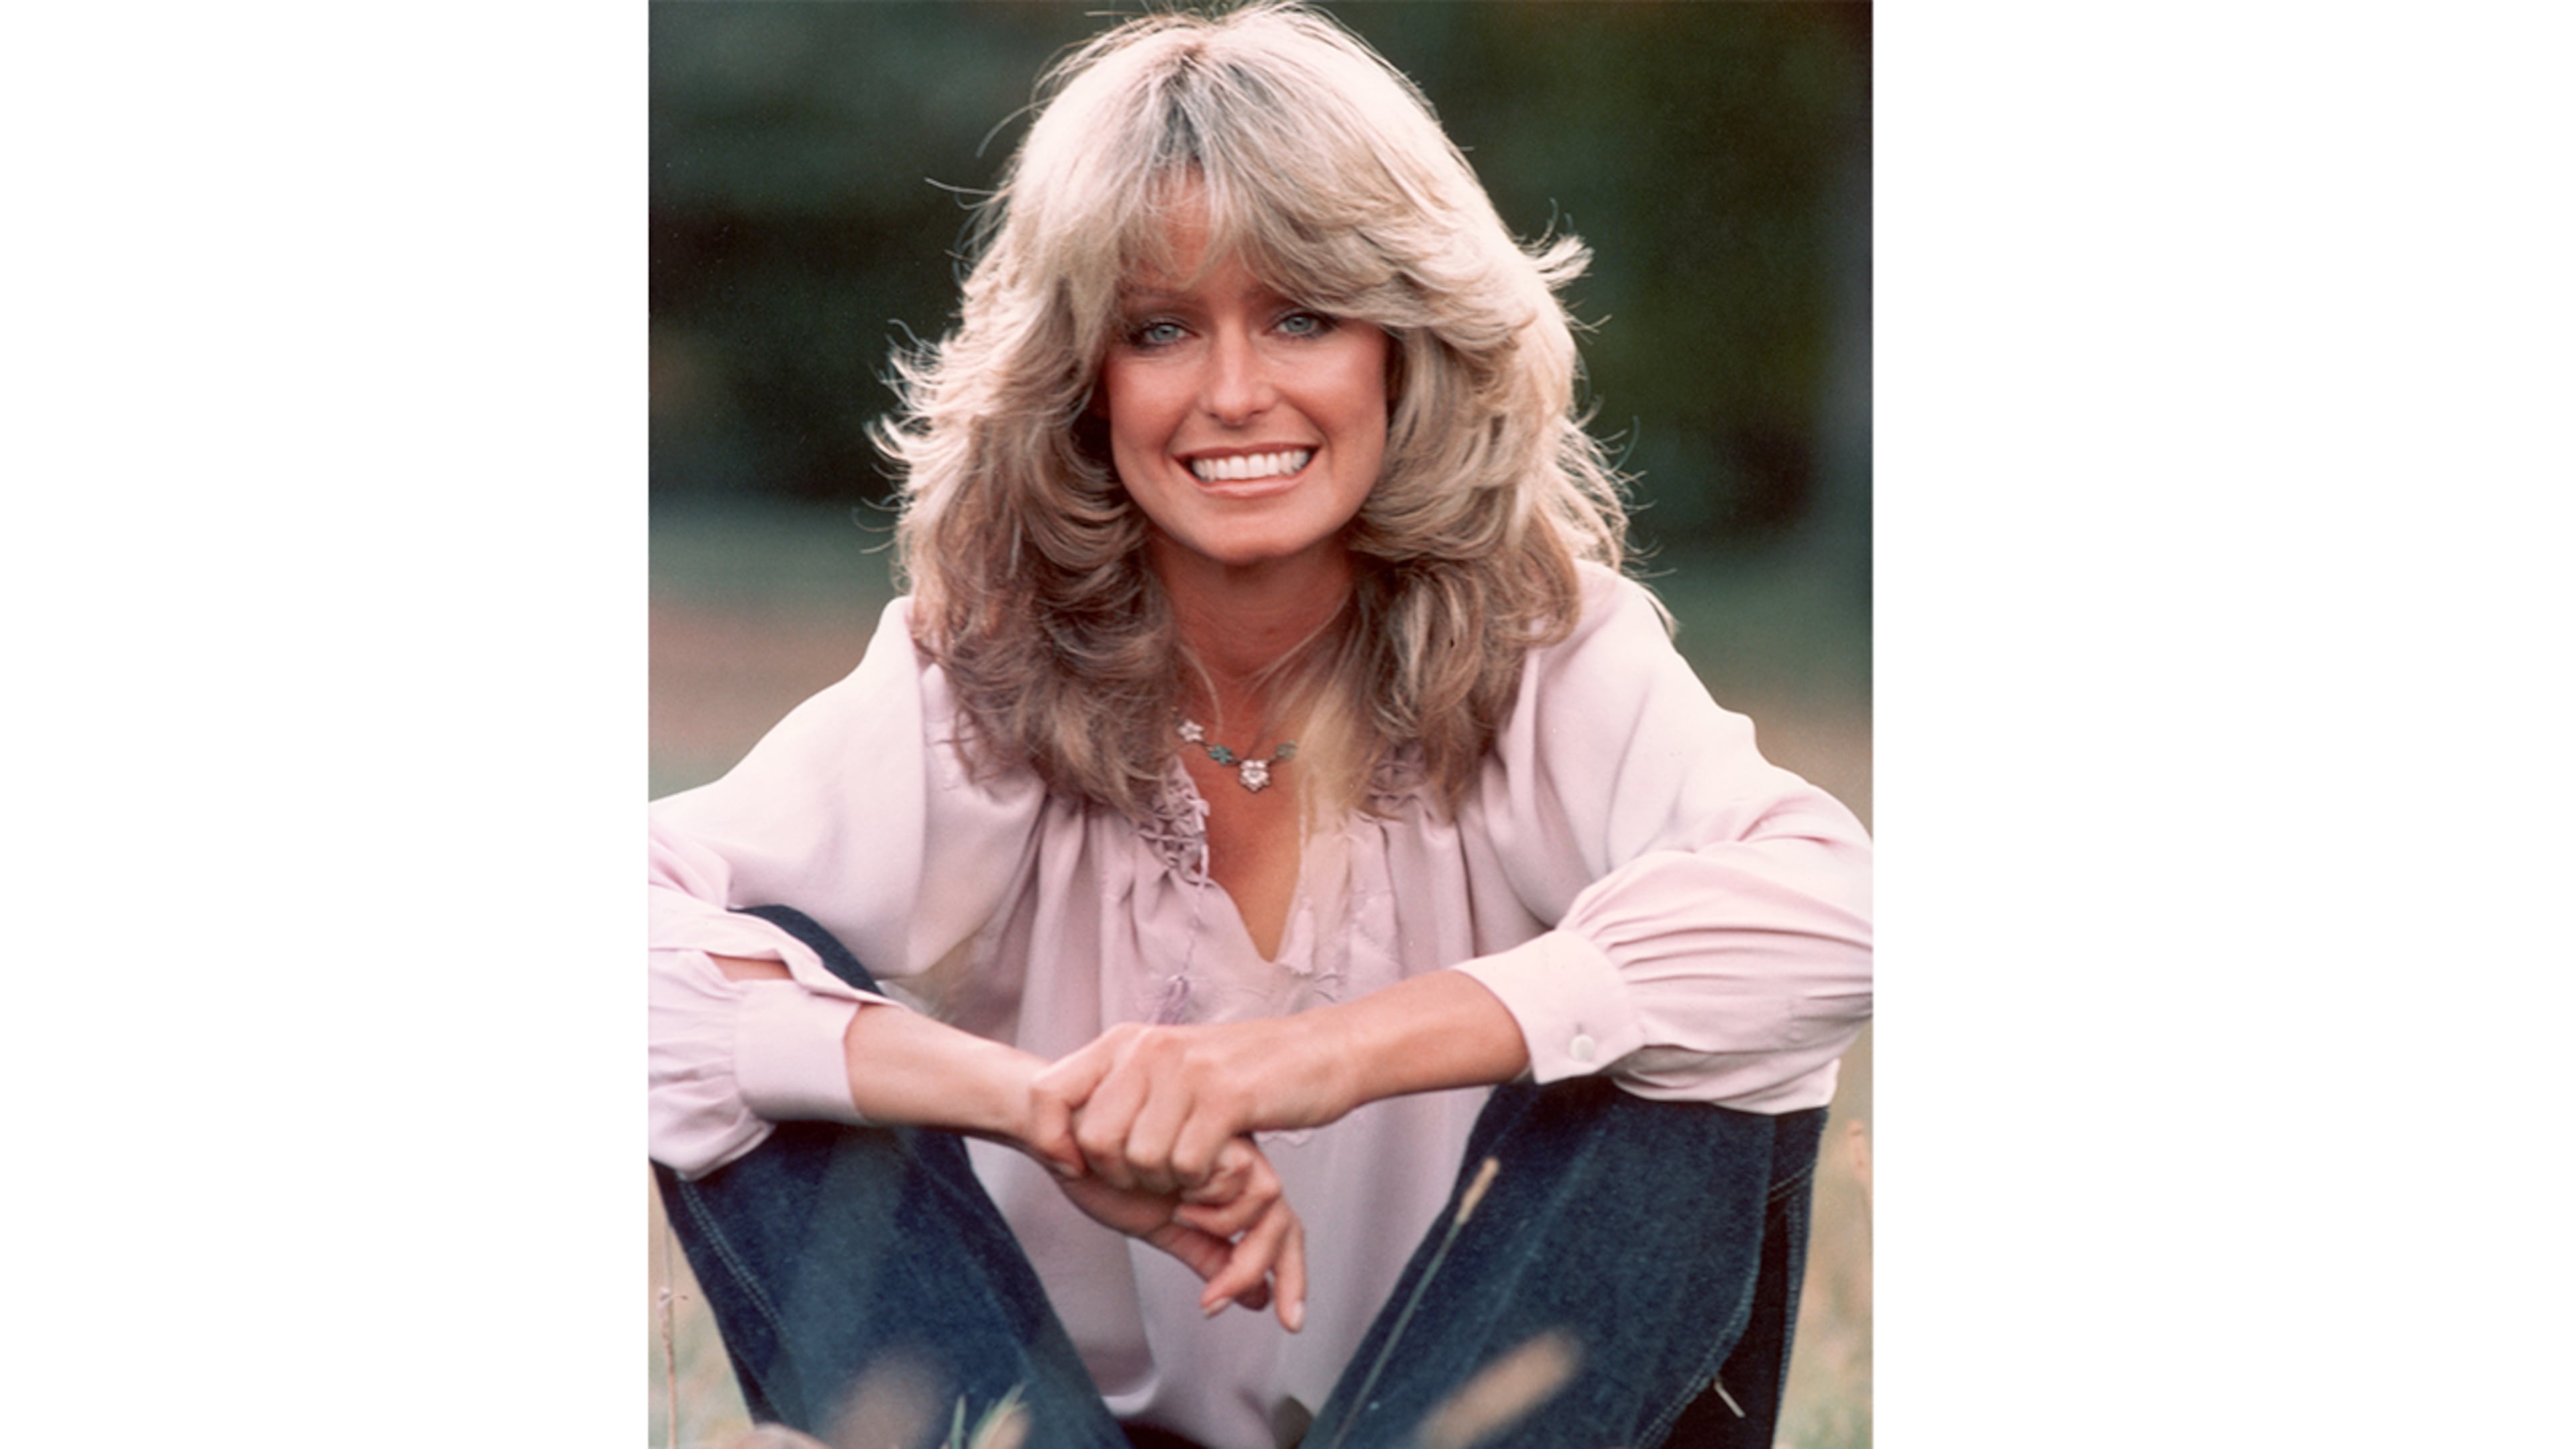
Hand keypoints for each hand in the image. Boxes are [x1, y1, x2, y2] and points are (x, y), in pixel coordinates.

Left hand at [1032, 1019, 1349, 1194]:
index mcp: (1127, 1042)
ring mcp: (1187, 1071)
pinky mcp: (1226, 1098)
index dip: (1049, 1139)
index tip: (1072, 1168)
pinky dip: (1199, 1183)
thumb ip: (1124, 1089)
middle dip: (1119, 1175)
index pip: (1047, 1092)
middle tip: (1153, 1177)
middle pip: (1094, 1139)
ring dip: (1166, 1181)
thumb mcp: (1170, 1068)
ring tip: (1190, 1170)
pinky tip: (1215, 1172)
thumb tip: (1070, 1131)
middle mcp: (1149, 1049)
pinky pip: (1186, 1163)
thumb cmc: (1244, 1073)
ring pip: (1140, 1158)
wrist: (1322, 1053)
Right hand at [1051, 1135, 1307, 1330]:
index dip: (1292, 1273)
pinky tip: (1172, 1197)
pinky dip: (1206, 1199)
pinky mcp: (1211, 1121)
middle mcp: (1236, 1162)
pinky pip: (1237, 1173)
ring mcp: (1227, 1140)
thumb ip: (1207, 1254)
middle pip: (1282, 1217)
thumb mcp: (1163, 1226)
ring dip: (1222, 1222)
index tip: (1289, 1321)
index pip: (1279, 1227)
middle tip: (1214, 1300)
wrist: (1062, 1136)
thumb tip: (1260, 1301)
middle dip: (1258, 1266)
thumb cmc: (1104, 1173)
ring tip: (1178, 1214)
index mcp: (1229, 1186)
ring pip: (1268, 1194)